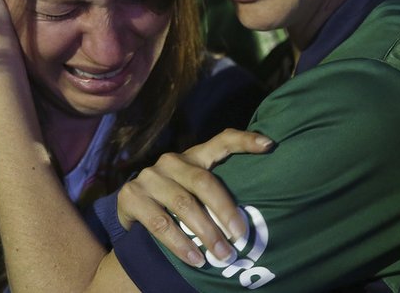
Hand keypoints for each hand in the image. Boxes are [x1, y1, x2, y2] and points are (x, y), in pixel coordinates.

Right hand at [116, 128, 272, 266]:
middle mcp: (171, 162)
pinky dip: (180, 244)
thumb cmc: (175, 202)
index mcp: (193, 157)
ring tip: (222, 254)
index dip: (245, 140)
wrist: (131, 210)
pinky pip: (160, 223)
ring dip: (206, 233)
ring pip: (183, 204)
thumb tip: (254, 217)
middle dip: (225, 210)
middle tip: (241, 236)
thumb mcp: (194, 191)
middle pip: (203, 181)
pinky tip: (194, 259)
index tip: (269, 144)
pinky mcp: (131, 196)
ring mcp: (149, 177)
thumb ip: (217, 193)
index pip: (221, 141)